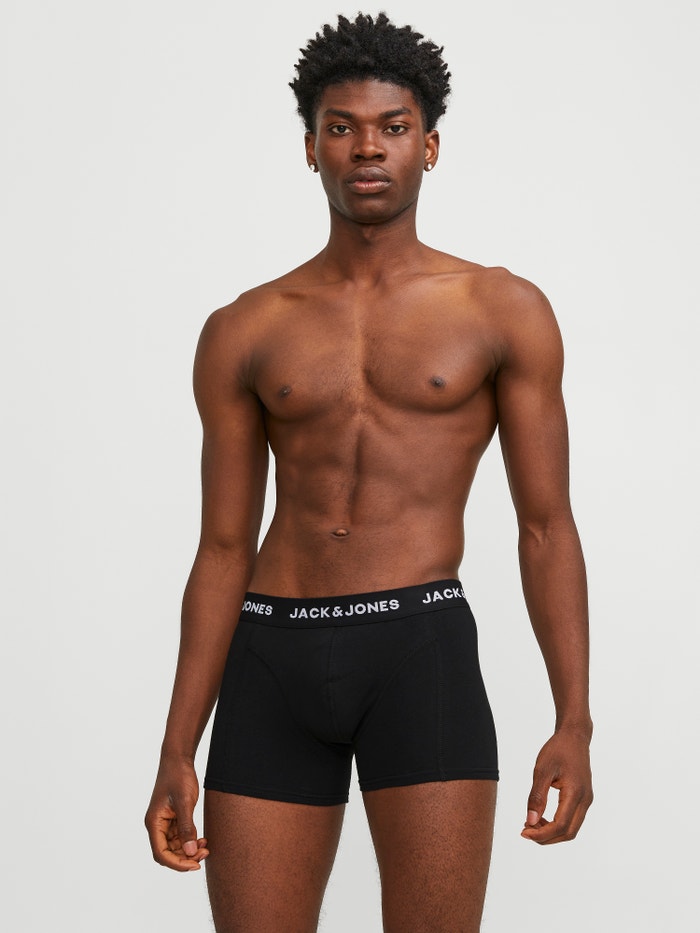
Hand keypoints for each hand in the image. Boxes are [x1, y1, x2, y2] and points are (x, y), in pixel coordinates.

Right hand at [145, 756, 208, 870]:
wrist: (178, 759)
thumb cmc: (178, 776)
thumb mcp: (185, 802)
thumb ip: (187, 828)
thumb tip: (190, 853)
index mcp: (154, 822)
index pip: (161, 853)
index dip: (177, 863)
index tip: (194, 865)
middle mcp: (157, 825)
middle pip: (168, 853)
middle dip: (185, 858)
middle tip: (205, 855)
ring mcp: (165, 822)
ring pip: (175, 847)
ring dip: (189, 851)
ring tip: (206, 847)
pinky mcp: (173, 818)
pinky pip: (180, 837)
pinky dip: (190, 841)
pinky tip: (203, 840)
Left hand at [521, 728, 592, 844]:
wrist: (574, 737)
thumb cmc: (558, 750)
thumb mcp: (542, 770)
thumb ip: (537, 796)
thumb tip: (530, 821)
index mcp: (576, 793)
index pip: (560, 825)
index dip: (541, 834)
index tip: (523, 832)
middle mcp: (585, 800)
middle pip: (568, 833)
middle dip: (546, 838)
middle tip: (525, 831)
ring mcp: (586, 800)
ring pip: (571, 829)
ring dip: (552, 832)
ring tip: (531, 825)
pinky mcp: (584, 798)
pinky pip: (572, 819)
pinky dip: (557, 824)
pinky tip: (541, 818)